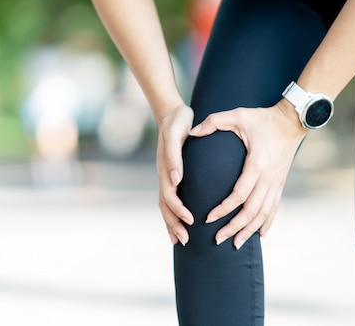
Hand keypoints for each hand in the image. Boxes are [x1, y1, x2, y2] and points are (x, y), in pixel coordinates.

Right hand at [156, 105, 194, 245]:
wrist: (172, 114)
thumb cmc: (176, 122)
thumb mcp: (175, 134)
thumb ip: (174, 156)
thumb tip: (177, 180)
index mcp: (165, 169)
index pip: (169, 196)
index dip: (178, 210)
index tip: (190, 220)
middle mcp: (164, 176)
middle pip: (165, 206)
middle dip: (174, 225)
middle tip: (185, 241)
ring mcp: (167, 177)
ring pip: (166, 206)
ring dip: (172, 224)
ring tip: (180, 241)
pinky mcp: (173, 176)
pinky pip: (171, 199)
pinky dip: (174, 214)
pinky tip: (182, 224)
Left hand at [189, 102, 306, 248]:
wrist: (292, 120)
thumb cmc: (263, 118)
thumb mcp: (238, 115)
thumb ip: (214, 122)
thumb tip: (193, 132)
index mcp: (256, 164)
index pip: (239, 195)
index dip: (224, 209)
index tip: (208, 218)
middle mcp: (268, 177)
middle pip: (251, 211)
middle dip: (234, 227)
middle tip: (217, 239)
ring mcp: (276, 182)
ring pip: (263, 214)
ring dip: (249, 230)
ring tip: (236, 244)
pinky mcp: (280, 183)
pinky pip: (274, 207)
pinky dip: (267, 223)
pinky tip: (261, 235)